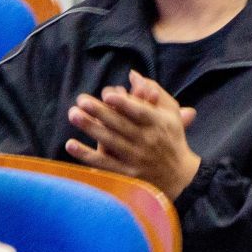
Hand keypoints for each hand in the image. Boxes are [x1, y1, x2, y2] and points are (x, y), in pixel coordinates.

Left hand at [65, 70, 200, 198]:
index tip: (107, 94)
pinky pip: (104, 163)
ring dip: (91, 128)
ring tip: (74, 114)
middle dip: (100, 112)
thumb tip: (133, 75)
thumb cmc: (172, 138)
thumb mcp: (171, 113)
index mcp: (158, 124)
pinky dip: (86, 155)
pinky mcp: (126, 174)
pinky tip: (71, 145)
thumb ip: (154, 92)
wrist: (180, 176)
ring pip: (110, 141)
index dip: (124, 104)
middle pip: (121, 125)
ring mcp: (136, 158)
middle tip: (81, 100)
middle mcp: (147, 141)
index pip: (140, 112)